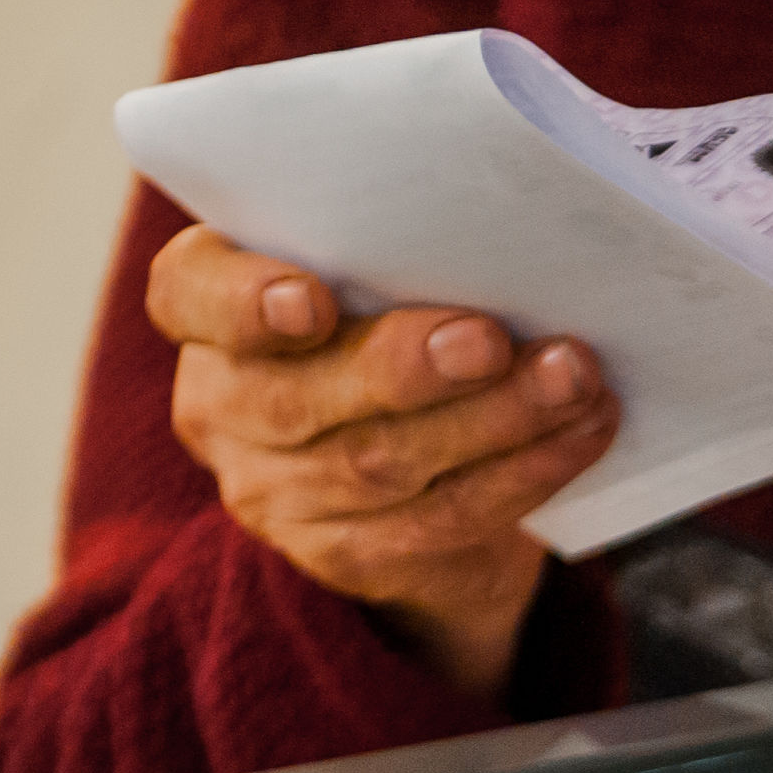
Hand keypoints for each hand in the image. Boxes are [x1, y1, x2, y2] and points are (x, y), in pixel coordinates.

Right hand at [151, 226, 620, 698]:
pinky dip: (526, 470)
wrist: (417, 468)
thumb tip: (504, 217)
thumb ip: (397, 245)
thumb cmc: (397, 320)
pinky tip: (582, 430)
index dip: (242, 301)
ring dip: (495, 417)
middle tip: (491, 339)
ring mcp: (276, 493)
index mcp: (207, 314)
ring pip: (384, 462)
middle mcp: (223, 407)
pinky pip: (441, 519)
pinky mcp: (346, 555)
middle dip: (405, 367)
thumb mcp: (375, 272)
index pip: (189, 296)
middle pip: (299, 396)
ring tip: (574, 376)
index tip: (311, 299)